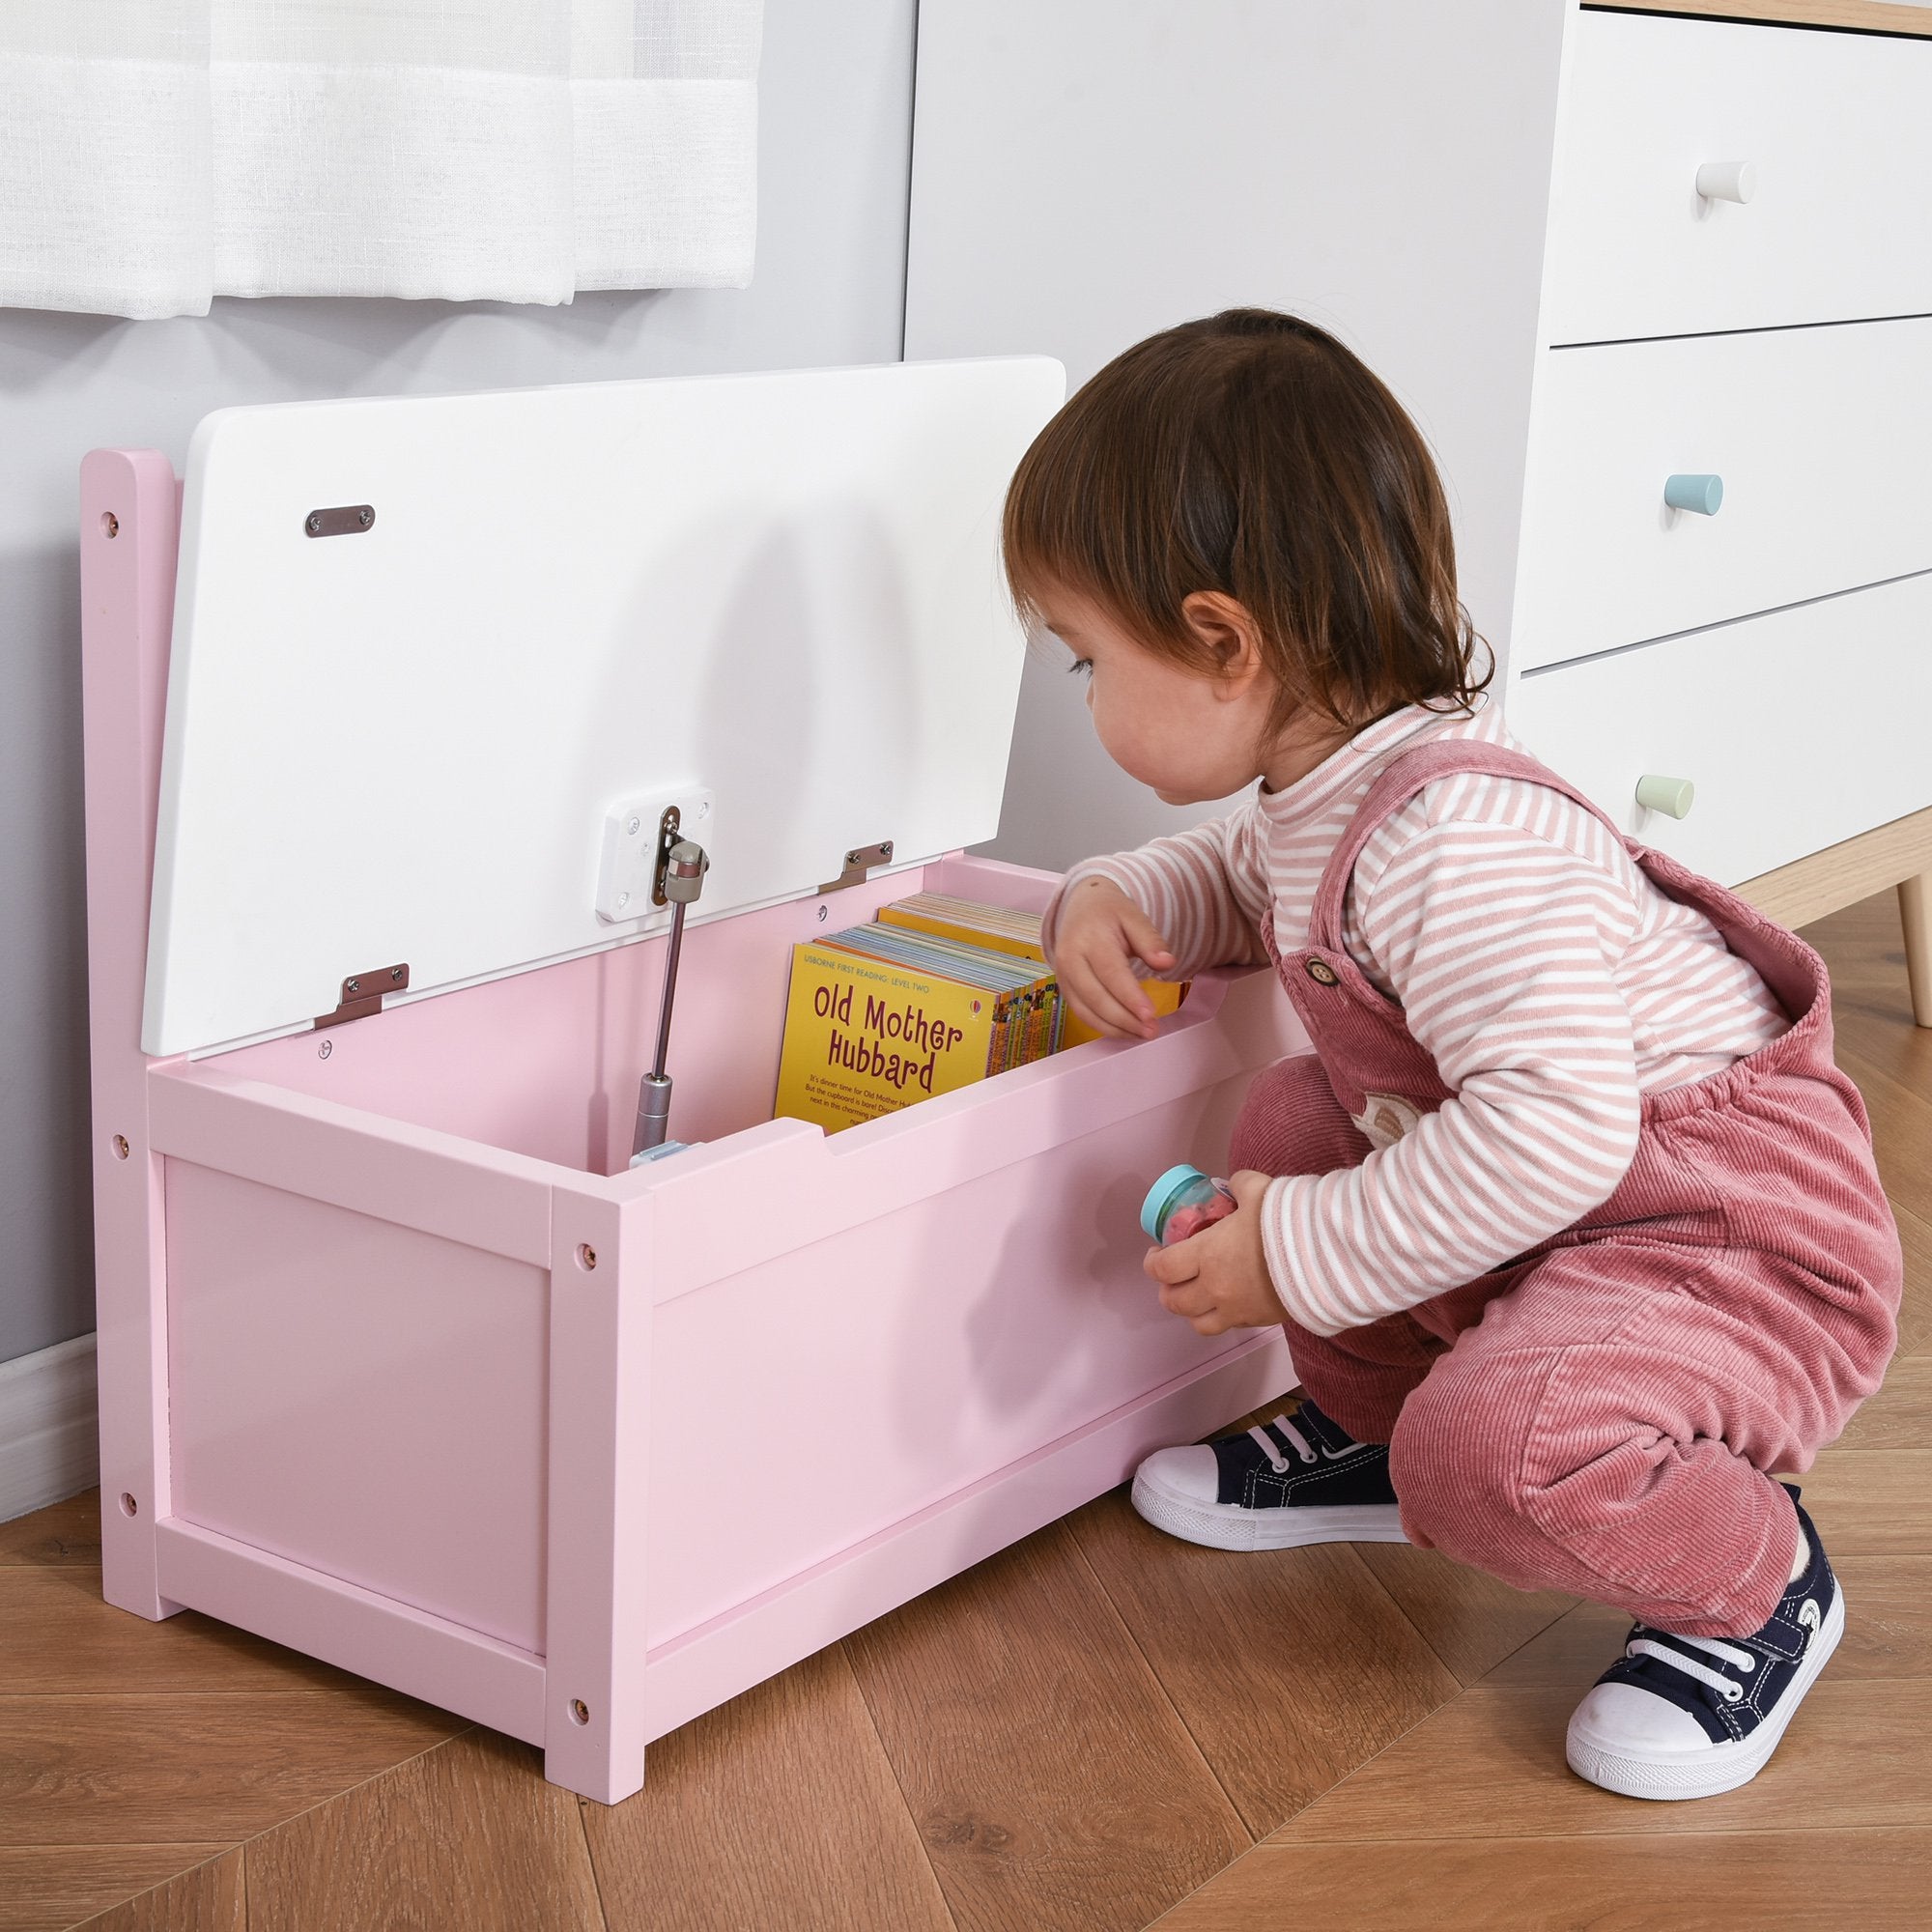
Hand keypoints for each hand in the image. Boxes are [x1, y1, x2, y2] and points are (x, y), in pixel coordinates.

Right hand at [1054, 877, 1176, 1039]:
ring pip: (1086, 1011)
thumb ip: (1150, 940)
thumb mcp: (1134, 917)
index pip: (1110, 973)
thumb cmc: (1110, 913)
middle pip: (1096, 997)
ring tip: (1143, 1034)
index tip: (1150, 1014)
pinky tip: (1126, 1031)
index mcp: (1089, 939)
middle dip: (1124, 1019)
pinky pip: (1082, 1014)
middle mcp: (1070, 959)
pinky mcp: (1064, 989)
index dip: (1130, 996)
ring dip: (1115, 1028)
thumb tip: (1167, 963)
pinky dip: (1104, 1027)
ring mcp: (1063, 976)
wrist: (1080, 906)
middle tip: (1152, 1030)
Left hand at [1143, 1172, 1284, 1334]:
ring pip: (1199, 1324)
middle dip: (1168, 1290)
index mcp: (1207, 1256)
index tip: (1157, 1252)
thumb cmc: (1286, 1221)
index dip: (1153, 1263)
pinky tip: (1232, 1299)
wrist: (1328, 1257)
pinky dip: (1223, 1316)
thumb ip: (1239, 1185)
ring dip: (1192, 1311)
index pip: (1162, 1269)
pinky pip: (1231, 1326)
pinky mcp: (1261, 1321)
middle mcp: (1216, 1289)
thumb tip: (1235, 1186)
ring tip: (1197, 1296)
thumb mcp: (1257, 1189)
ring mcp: (1237, 1310)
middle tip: (1173, 1276)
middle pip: (1174, 1302)